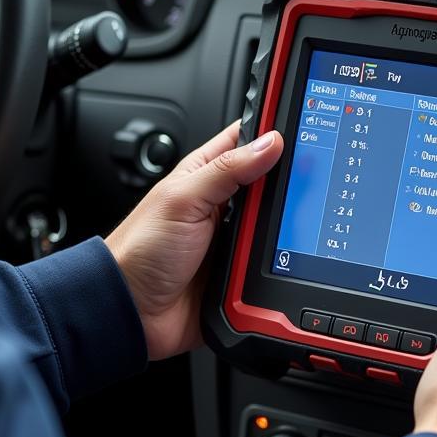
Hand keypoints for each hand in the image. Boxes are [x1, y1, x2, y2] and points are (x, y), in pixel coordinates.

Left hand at [106, 122, 282, 360]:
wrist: (133, 310)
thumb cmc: (140, 250)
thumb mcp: (183, 199)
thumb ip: (226, 170)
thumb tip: (269, 143)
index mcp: (205, 175)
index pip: (247, 141)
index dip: (272, 132)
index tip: (302, 126)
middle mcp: (223, 205)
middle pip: (272, 186)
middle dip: (289, 186)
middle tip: (303, 186)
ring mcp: (235, 239)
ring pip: (278, 226)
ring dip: (284, 229)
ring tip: (288, 230)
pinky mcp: (242, 271)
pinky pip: (273, 263)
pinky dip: (280, 263)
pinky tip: (283, 261)